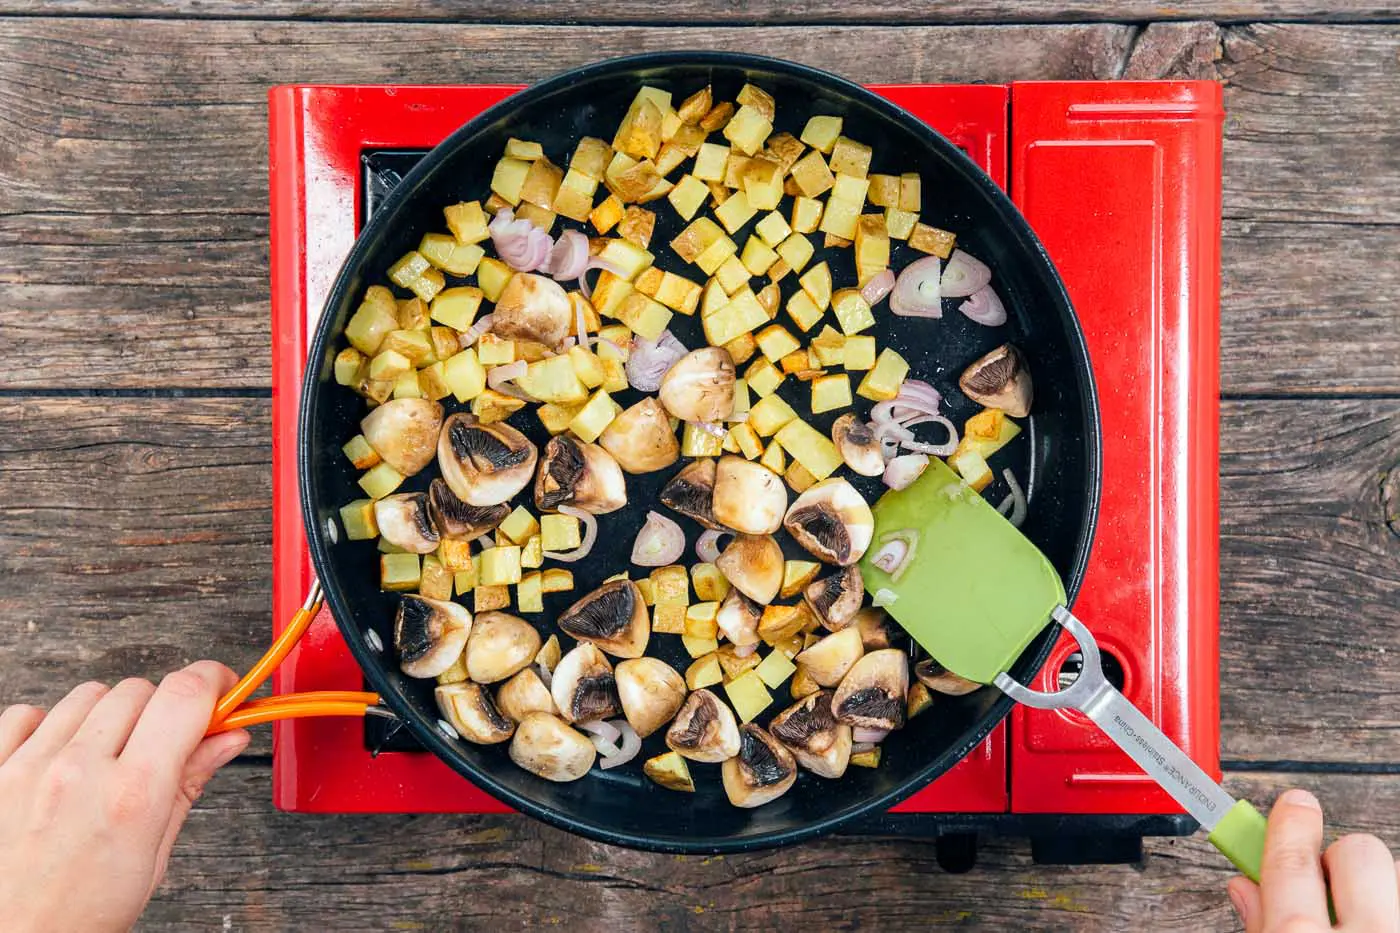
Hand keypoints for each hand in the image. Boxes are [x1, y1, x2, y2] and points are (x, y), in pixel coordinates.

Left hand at [0, 662, 249, 932]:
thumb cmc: (78, 917)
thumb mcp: (153, 858)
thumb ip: (189, 784)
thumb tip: (227, 738)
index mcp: (131, 797)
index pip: (185, 696)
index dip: (214, 681)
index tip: (222, 690)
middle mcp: (77, 772)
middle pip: (140, 690)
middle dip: (162, 712)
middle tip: (162, 748)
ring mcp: (28, 768)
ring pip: (89, 695)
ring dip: (108, 718)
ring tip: (105, 762)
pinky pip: (28, 712)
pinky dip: (50, 728)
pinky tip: (61, 761)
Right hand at [1229, 788, 1399, 931]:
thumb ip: (1262, 925)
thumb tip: (1249, 887)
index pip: (1291, 860)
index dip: (1291, 824)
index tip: (1294, 804)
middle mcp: (1364, 932)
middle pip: (1358, 852)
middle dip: (1340, 857)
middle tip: (1327, 881)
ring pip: (1398, 871)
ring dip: (1380, 884)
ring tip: (1361, 912)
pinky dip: (1396, 899)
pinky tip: (1385, 919)